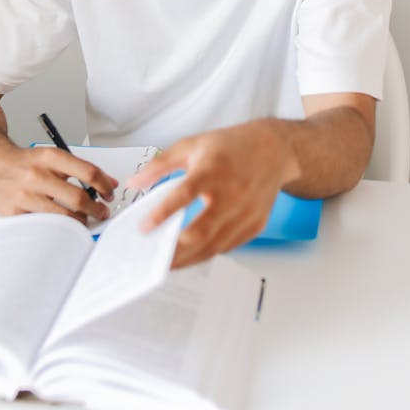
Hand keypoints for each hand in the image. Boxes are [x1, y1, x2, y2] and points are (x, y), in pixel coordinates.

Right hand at [0, 142, 117, 223]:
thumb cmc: (26, 163)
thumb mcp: (53, 157)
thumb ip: (81, 169)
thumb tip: (109, 183)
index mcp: (50, 157)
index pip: (88, 172)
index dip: (104, 185)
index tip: (109, 193)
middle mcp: (37, 175)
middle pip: (78, 198)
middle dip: (96, 209)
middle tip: (102, 212)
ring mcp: (25, 195)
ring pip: (63, 216)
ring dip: (80, 221)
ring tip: (84, 220)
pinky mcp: (15, 213)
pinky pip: (44, 225)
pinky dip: (57, 228)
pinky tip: (62, 226)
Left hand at [127, 121, 296, 267]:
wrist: (274, 149)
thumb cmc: (231, 146)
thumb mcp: (191, 145)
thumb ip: (160, 165)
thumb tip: (134, 183)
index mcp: (214, 169)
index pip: (186, 194)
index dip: (163, 213)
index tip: (144, 227)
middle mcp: (233, 193)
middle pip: (201, 231)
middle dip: (174, 250)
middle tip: (151, 258)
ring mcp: (246, 212)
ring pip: (214, 246)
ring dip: (188, 259)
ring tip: (166, 264)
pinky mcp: (255, 225)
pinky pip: (227, 247)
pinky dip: (207, 254)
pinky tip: (190, 255)